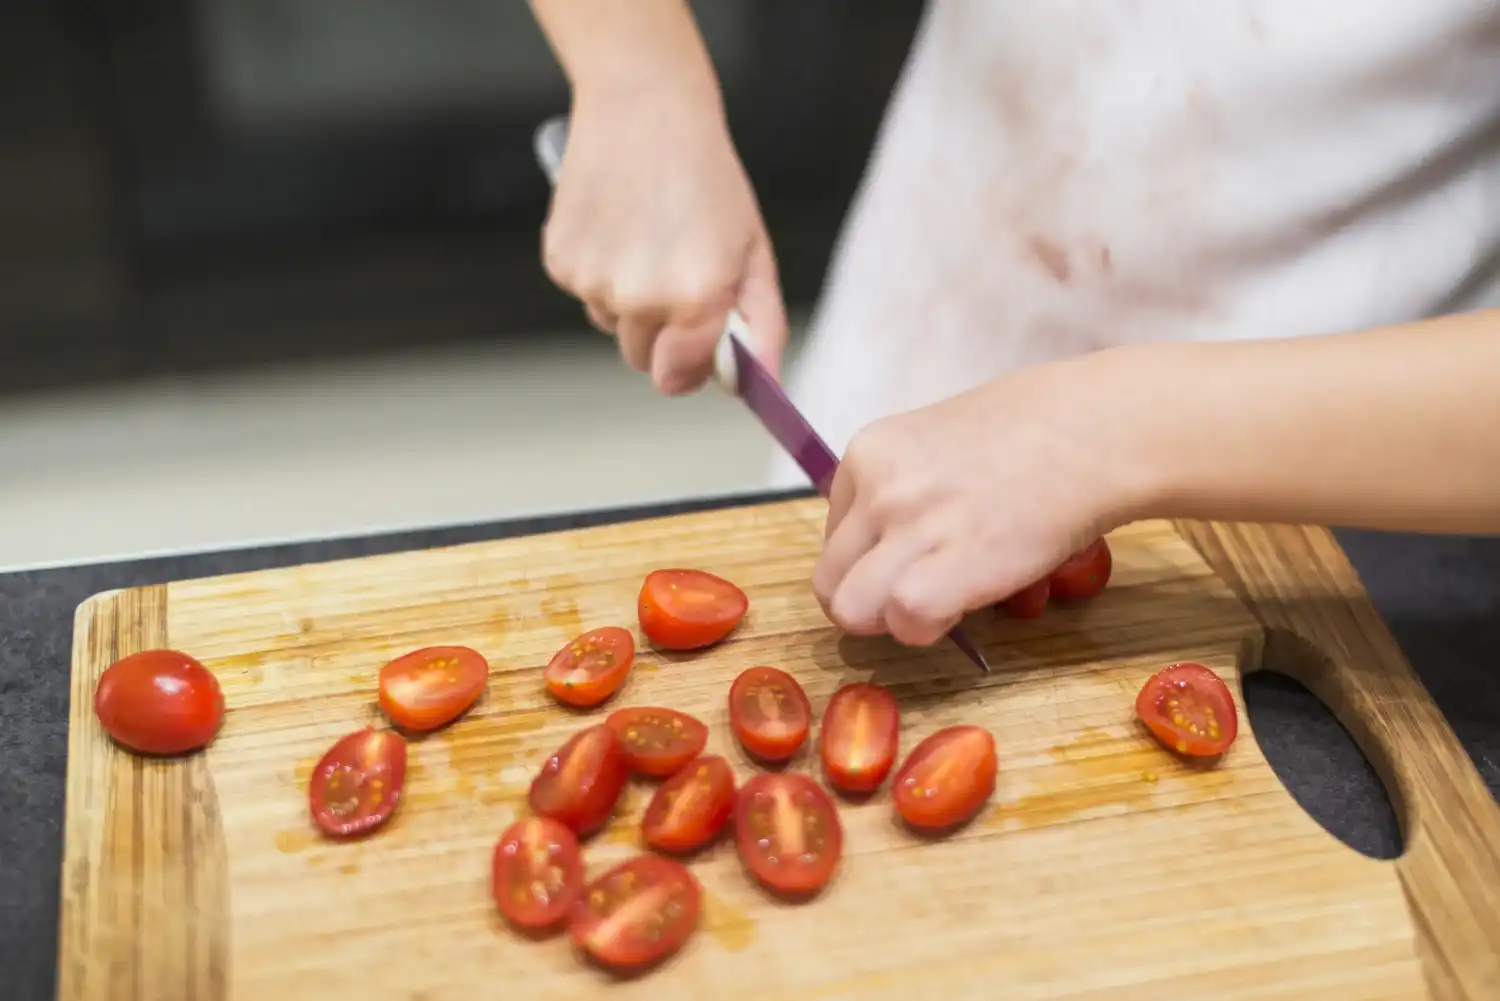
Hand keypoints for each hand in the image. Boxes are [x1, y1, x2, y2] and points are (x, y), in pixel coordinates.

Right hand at [541, 88, 787, 394]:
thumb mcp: (754, 251)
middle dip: (661, 333)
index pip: (677, 378)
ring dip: (628, 298)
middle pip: (641, 358)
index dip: (689, 368)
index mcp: (695, 298)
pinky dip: (599, 270)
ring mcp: (593, 281)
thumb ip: (763, 326)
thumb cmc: (707, 178)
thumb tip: (764, 383)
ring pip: (611, 322)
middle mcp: (640, 297)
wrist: (646, 107)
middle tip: (677, 274)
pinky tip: (618, 225)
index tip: (697, 347)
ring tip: (648, 237)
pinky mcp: (559, 261)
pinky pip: (583, 291)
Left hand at [811, 350, 1151, 646]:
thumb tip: (880, 545)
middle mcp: (876, 490)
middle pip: (829, 582)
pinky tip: (965, 603)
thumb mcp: (937, 438)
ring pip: (852, 612)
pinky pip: (903, 623)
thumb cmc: (1033, 432)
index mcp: (867, 453)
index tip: (913, 554)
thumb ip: (898, 484)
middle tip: (920, 590)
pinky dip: (928, 629)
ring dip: (891, 620)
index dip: (870, 558)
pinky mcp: (945, 571)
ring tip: (941, 598)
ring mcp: (908, 530)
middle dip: (870, 598)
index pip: (832, 536)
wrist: (1095, 431)